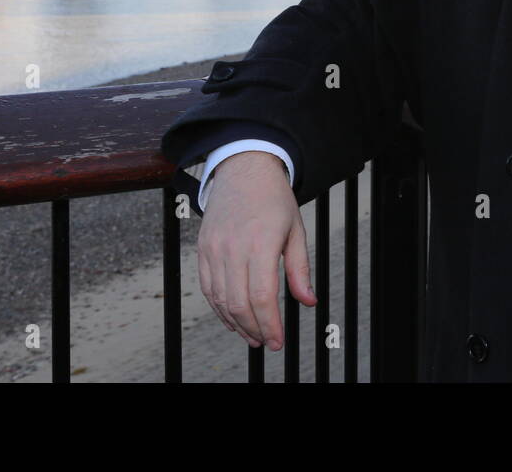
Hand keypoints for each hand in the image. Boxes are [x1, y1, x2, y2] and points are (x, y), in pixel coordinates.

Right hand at [197, 151, 316, 348]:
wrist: (244, 169)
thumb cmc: (274, 199)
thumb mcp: (296, 230)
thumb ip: (299, 269)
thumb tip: (308, 301)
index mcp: (261, 243)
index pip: (263, 297)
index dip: (270, 325)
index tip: (278, 341)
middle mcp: (234, 247)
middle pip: (239, 303)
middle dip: (254, 330)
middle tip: (268, 343)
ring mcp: (214, 248)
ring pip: (221, 299)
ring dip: (236, 323)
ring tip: (252, 336)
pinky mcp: (203, 249)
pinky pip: (208, 287)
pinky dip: (219, 308)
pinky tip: (232, 319)